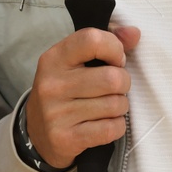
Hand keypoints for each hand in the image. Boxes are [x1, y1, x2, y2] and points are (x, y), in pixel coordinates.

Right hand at [26, 25, 139, 169]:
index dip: (114, 48)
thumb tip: (134, 33)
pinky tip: (104, 124)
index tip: (116, 60)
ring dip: (120, 107)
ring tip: (107, 107)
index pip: (92, 40)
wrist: (37, 133)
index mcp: (54, 58)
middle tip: (114, 88)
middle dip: (123, 84)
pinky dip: (116, 126)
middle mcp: (52, 84)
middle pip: (112, 78)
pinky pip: (111, 129)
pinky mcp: (66, 138)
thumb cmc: (64, 91)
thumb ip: (106, 43)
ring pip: (115, 105)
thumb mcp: (75, 63)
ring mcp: (56, 113)